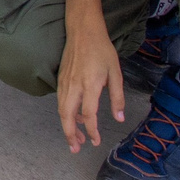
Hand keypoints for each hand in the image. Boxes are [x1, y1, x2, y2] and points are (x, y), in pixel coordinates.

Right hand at [56, 22, 125, 152]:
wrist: (82, 30)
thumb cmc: (102, 50)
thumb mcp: (116, 73)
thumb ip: (117, 96)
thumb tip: (118, 117)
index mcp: (90, 85)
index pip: (88, 115)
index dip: (92, 131)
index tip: (96, 141)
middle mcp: (74, 86)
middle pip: (67, 115)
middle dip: (71, 134)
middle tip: (76, 149)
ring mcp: (65, 82)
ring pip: (61, 109)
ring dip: (67, 126)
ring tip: (75, 139)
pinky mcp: (61, 79)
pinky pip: (61, 101)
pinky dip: (65, 114)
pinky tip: (74, 118)